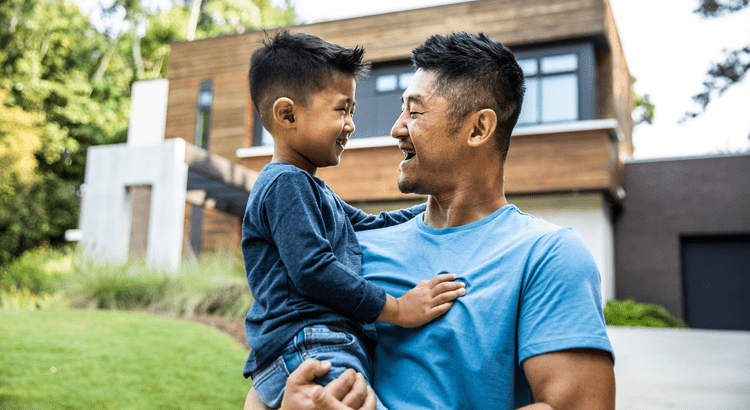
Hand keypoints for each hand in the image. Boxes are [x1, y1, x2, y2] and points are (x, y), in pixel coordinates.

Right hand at [243, 359, 375, 409]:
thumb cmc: (295, 399)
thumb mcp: (295, 381)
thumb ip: (309, 367)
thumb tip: (328, 365)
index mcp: (320, 402)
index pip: (344, 384)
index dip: (350, 374)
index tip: (350, 371)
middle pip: (356, 395)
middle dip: (360, 381)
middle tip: (358, 375)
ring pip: (363, 405)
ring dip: (366, 390)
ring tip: (362, 383)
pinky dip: (370, 403)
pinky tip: (367, 395)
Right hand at [394, 272, 465, 327]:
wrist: (397, 311)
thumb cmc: (406, 301)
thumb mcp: (415, 289)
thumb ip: (424, 284)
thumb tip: (432, 280)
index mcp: (424, 288)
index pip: (438, 279)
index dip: (448, 277)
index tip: (456, 276)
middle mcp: (426, 295)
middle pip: (443, 287)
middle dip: (455, 285)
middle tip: (464, 285)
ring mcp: (427, 304)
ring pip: (443, 297)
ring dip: (454, 294)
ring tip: (463, 293)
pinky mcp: (426, 314)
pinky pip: (438, 309)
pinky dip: (446, 306)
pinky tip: (452, 305)